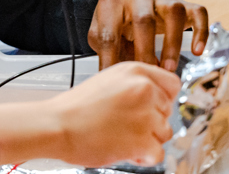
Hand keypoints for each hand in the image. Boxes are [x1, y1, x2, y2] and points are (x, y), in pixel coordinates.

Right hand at [0, 61, 178, 166]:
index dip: (163, 98)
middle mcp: (143, 89)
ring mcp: (145, 115)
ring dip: (147, 140)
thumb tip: (156, 100)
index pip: (172, 84)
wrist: (56, 126)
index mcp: (134, 71)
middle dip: (152, 121)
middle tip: (125, 125)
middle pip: (168, 111)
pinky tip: (125, 150)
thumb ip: (134, 86)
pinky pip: (158, 154)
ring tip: (122, 137)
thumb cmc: (74, 108)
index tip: (154, 107)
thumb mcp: (107, 82)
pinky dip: (144, 158)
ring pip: (165, 133)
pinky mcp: (143, 140)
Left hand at [89, 0, 207, 70]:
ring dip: (172, 43)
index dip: (110, 59)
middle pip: (144, 19)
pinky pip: (198, 12)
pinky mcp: (182, 1)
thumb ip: (105, 48)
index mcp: (112, 0)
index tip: (114, 78)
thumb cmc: (116, 13)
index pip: (109, 32)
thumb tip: (110, 77)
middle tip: (148, 73)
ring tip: (168, 68)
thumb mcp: (102, 26)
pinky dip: (200, 32)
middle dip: (145, 50)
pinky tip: (196, 51)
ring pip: (174, 12)